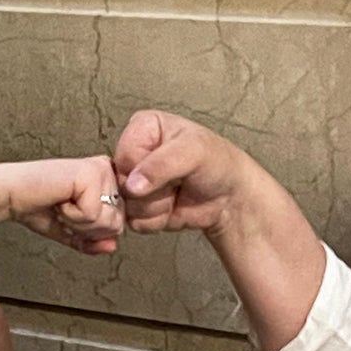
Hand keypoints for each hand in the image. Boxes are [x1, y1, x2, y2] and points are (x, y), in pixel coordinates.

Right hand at [0, 155, 125, 255]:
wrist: (8, 194)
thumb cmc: (34, 205)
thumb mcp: (69, 229)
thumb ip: (92, 239)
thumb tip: (112, 246)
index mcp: (104, 179)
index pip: (118, 224)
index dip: (90, 231)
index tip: (67, 213)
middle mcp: (106, 170)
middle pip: (116, 225)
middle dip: (85, 228)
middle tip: (63, 209)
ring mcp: (100, 169)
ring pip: (107, 221)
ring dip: (77, 222)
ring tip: (60, 203)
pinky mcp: (91, 173)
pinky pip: (93, 215)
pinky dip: (70, 215)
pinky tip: (58, 198)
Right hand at [113, 110, 251, 232]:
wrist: (230, 196)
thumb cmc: (217, 163)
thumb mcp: (194, 152)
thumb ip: (162, 164)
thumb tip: (132, 185)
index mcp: (142, 128)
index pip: (123, 156)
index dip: (142, 169)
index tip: (168, 167)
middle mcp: (134, 154)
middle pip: (120, 183)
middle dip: (150, 190)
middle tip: (175, 181)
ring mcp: (135, 183)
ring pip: (126, 205)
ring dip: (155, 205)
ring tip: (175, 191)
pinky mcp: (139, 207)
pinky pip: (134, 222)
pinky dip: (156, 219)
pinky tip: (172, 206)